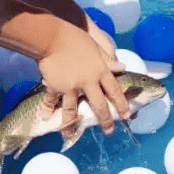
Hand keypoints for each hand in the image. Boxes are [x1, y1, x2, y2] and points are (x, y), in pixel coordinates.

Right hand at [37, 23, 128, 138]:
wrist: (52, 37)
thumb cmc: (75, 38)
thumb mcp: (95, 46)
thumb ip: (107, 59)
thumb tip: (122, 66)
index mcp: (100, 70)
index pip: (115, 91)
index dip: (122, 104)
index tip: (127, 115)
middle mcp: (88, 82)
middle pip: (99, 106)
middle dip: (105, 121)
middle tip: (109, 131)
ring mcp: (70, 87)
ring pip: (73, 111)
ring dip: (72, 125)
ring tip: (70, 135)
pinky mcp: (55, 87)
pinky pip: (51, 102)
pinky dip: (47, 110)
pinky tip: (45, 118)